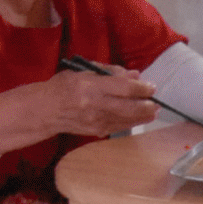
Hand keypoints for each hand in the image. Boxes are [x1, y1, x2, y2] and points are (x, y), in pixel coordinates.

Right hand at [0, 69, 156, 152]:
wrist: (45, 110)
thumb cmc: (63, 86)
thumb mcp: (83, 71)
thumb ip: (109, 72)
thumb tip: (134, 75)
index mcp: (91, 86)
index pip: (124, 87)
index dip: (141, 88)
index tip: (151, 87)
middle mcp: (95, 105)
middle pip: (130, 107)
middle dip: (147, 106)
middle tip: (157, 103)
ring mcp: (96, 120)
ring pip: (128, 120)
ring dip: (144, 116)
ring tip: (154, 112)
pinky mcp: (97, 131)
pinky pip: (119, 127)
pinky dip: (131, 122)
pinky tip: (138, 118)